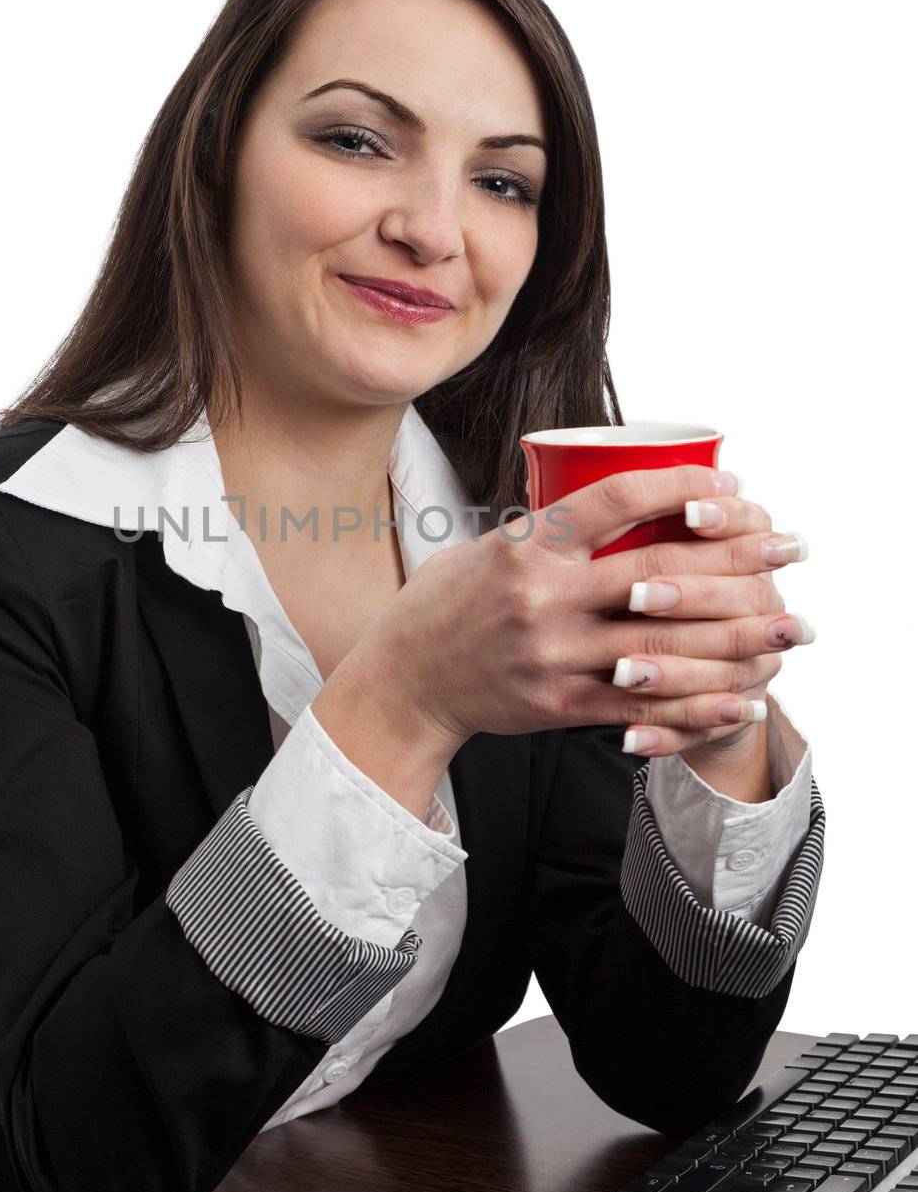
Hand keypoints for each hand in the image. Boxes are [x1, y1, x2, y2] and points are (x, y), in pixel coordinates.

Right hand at [361, 463, 811, 756]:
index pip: (618, 500)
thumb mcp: (487, 549)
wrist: (403, 681)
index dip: (684, 486)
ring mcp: (553, 656)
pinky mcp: (558, 706)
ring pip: (663, 647)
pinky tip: (741, 697)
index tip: (731, 483)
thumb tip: (614, 505)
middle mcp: (544, 599)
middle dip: (737, 559)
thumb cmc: (446, 606)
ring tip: (784, 625)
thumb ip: (549, 535)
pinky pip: (642, 708)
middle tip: (787, 545)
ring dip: (735, 638)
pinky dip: (698, 705)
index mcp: (528, 548)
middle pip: (660, 574)